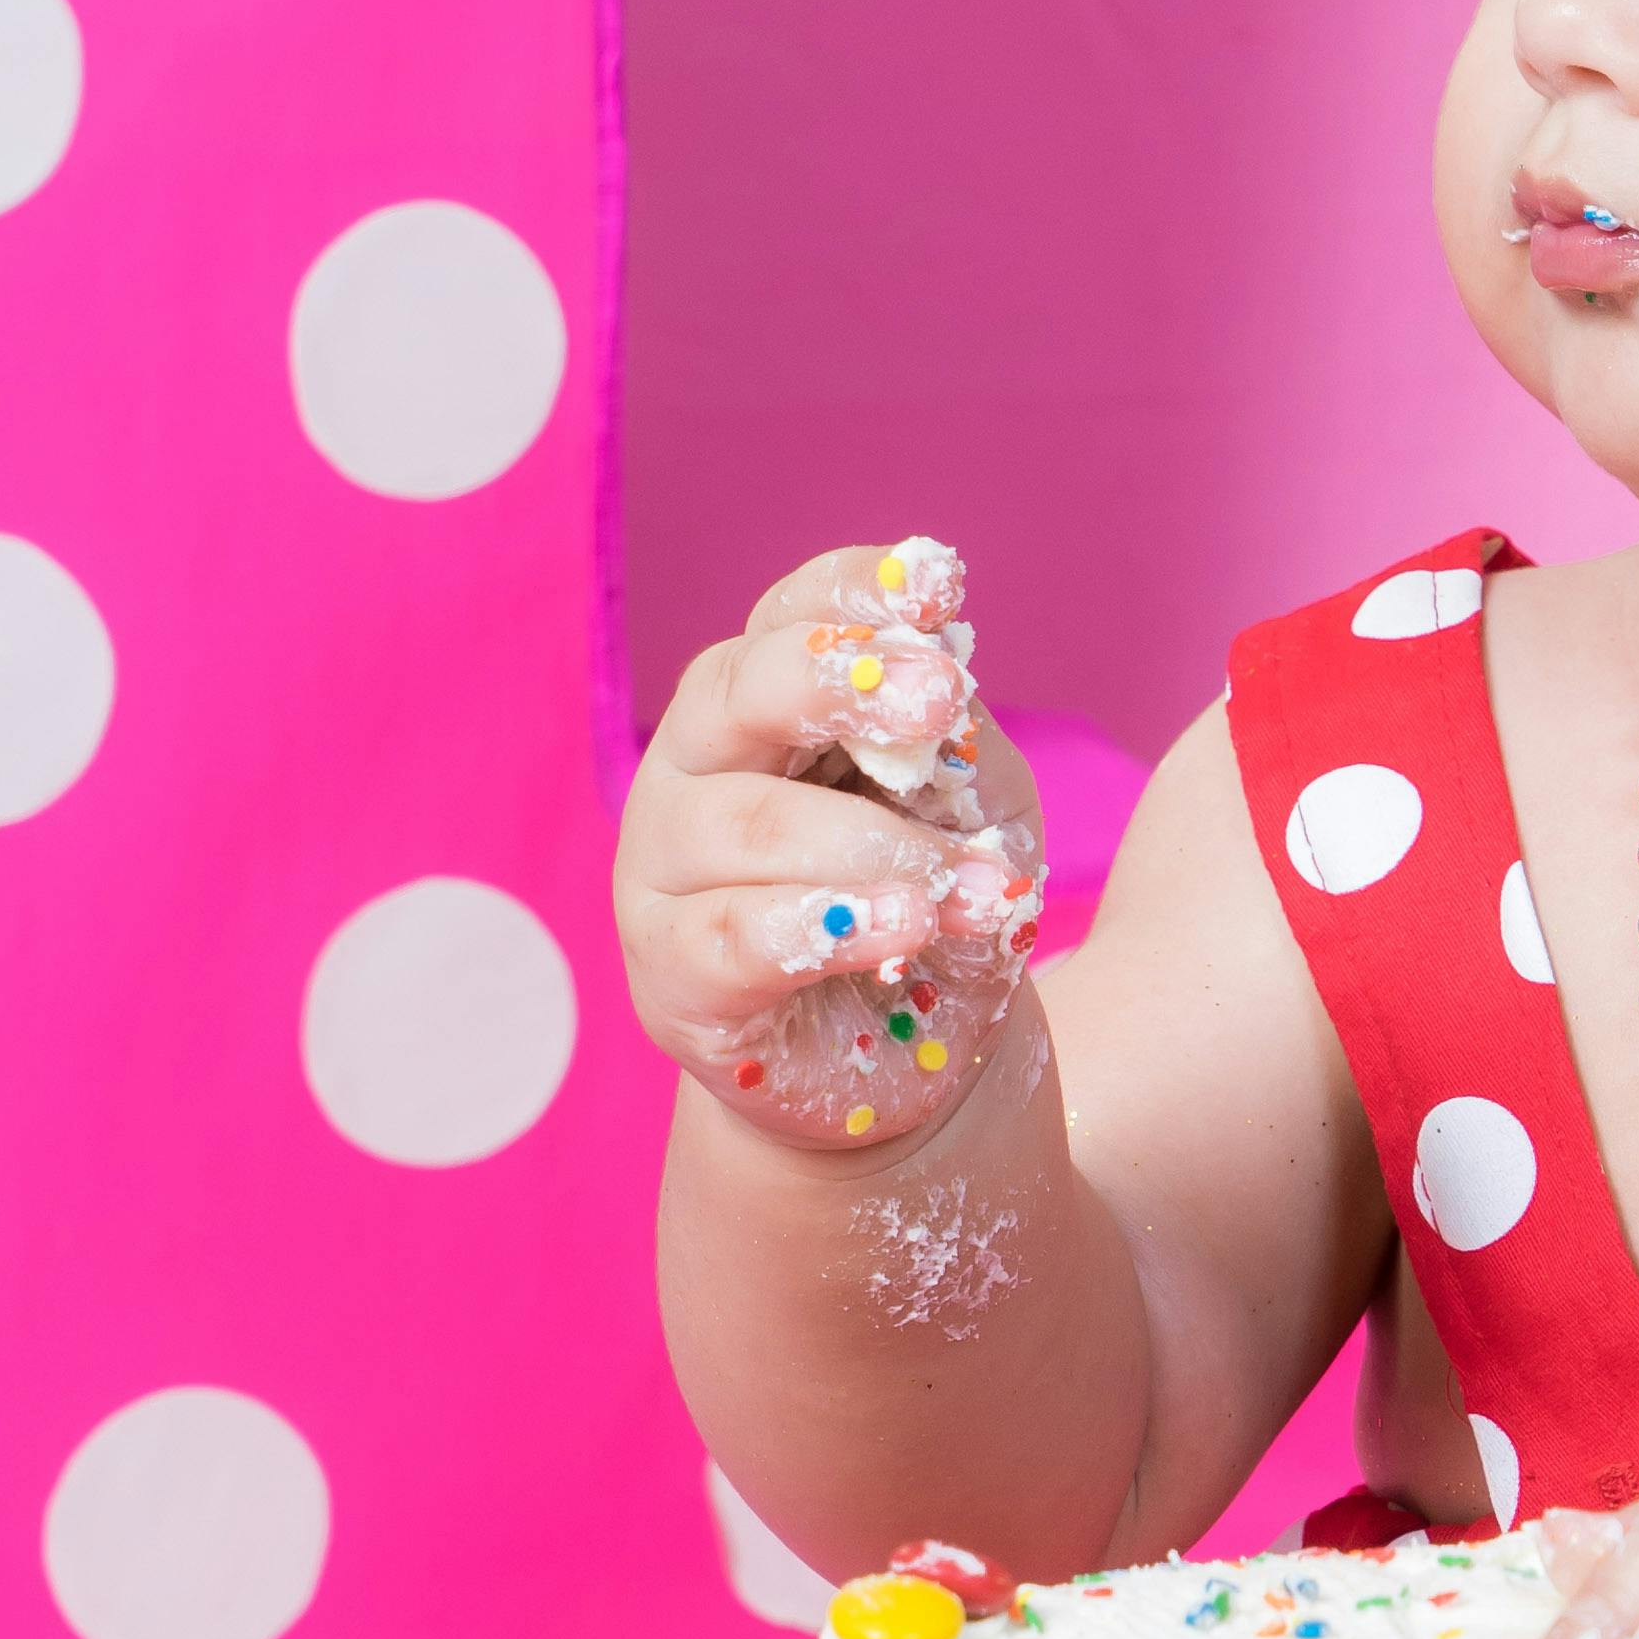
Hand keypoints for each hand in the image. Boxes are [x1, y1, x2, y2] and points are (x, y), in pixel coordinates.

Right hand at [615, 533, 1044, 1151]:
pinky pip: (729, 935)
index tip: (937, 588)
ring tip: (967, 888)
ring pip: (751, 825)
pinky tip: (899, 927)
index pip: (790, 613)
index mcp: (766, 699)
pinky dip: (821, 926)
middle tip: (938, 698)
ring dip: (876, 850)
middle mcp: (696, 764)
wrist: (910, 1050)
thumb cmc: (929, 895)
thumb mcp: (973, 806)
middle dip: (840, 684)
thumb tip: (937, 685)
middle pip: (736, 690)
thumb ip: (950, 743)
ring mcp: (664, 867)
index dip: (853, 590)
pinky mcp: (669, 974)